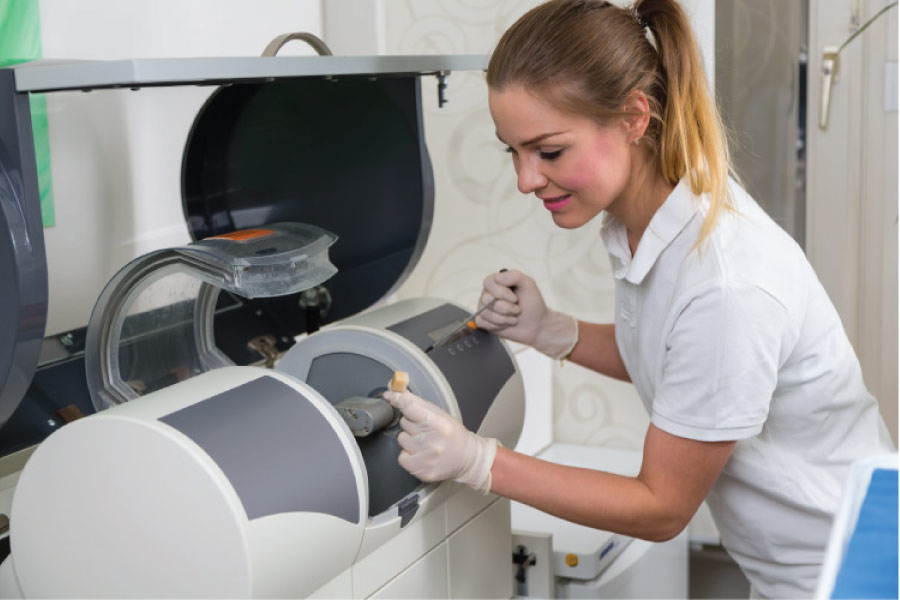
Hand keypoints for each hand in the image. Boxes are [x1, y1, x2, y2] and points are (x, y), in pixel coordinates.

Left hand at [383, 390, 497, 493]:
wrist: (468, 459)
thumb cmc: (452, 434)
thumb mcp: (439, 414)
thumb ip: (416, 402)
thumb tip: (394, 390)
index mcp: (439, 424)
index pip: (410, 408)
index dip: (398, 400)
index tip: (391, 396)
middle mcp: (433, 442)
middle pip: (404, 423)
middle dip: (412, 423)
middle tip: (426, 429)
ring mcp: (427, 458)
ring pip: (401, 439)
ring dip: (410, 440)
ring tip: (425, 442)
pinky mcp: (421, 471)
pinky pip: (401, 457)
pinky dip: (408, 455)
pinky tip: (421, 454)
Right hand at [475, 269, 577, 359]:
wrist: (536, 324)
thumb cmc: (532, 303)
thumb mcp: (528, 284)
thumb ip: (514, 276)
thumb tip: (496, 278)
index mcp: (497, 282)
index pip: (488, 282)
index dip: (501, 292)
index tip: (515, 298)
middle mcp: (488, 294)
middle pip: (486, 299)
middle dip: (506, 308)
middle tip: (517, 310)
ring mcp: (485, 308)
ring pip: (485, 313)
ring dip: (504, 318)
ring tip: (514, 318)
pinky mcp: (484, 322)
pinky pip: (482, 323)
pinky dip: (497, 325)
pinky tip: (506, 324)